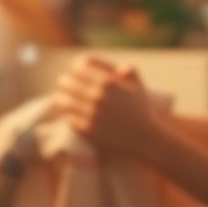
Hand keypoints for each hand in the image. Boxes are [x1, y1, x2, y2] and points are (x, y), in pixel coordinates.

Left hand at [52, 54, 166, 157]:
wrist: (145, 139)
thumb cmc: (143, 112)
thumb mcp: (139, 87)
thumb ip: (130, 72)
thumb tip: (119, 68)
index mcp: (107, 81)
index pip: (78, 67)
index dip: (75, 69)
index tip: (75, 73)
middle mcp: (97, 95)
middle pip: (67, 82)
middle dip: (65, 83)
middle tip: (64, 86)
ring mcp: (91, 112)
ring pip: (64, 100)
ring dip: (62, 98)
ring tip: (62, 99)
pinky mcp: (87, 129)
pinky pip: (68, 117)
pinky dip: (66, 114)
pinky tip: (68, 114)